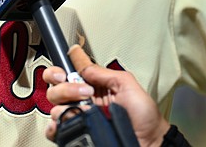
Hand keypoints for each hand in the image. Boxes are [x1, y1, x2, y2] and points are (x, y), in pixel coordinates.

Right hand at [43, 45, 170, 146]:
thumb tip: (84, 65)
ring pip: (55, 108)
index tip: (63, 70)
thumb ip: (105, 73)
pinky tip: (69, 122)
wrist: (149, 140)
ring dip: (67, 106)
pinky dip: (56, 127)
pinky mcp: (78, 134)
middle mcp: (83, 100)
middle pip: (56, 89)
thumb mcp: (127, 84)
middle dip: (66, 88)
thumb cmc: (144, 115)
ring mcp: (79, 118)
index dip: (60, 68)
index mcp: (93, 85)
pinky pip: (56, 130)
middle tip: (85, 91)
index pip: (68, 72)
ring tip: (85, 109)